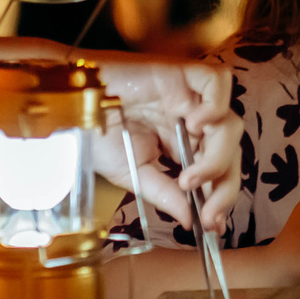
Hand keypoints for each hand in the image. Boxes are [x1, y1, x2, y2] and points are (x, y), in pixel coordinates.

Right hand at [92, 55, 237, 230]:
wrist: (68, 105)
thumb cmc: (94, 135)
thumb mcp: (132, 173)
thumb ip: (165, 194)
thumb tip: (192, 222)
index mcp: (182, 143)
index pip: (217, 169)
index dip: (222, 196)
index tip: (214, 226)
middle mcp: (192, 120)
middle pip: (231, 150)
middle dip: (224, 187)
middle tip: (207, 213)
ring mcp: (190, 96)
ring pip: (229, 123)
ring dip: (217, 158)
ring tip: (188, 176)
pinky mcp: (183, 72)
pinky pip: (218, 81)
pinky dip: (216, 105)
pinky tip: (193, 125)